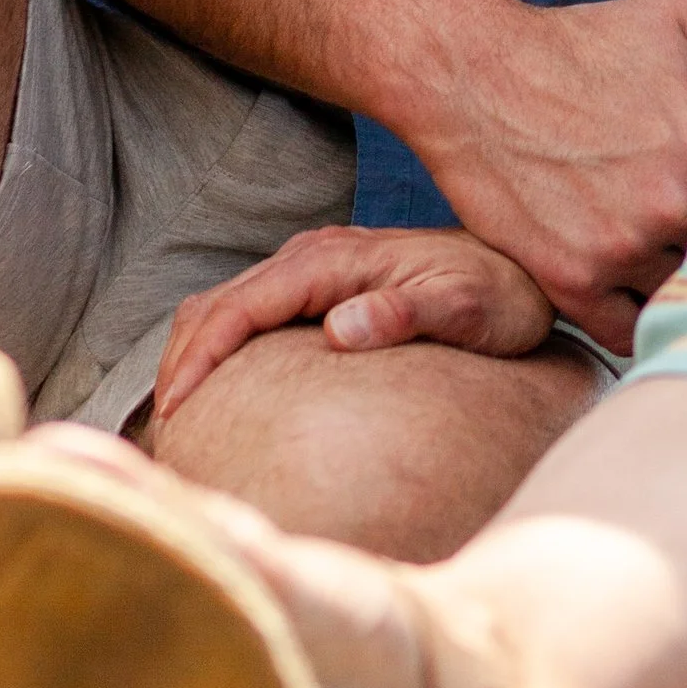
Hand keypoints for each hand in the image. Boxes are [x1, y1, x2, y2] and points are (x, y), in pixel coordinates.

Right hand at [153, 224, 555, 420]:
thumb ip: (406, 312)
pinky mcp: (323, 286)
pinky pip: (252, 312)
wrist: (526, 275)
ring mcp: (317, 268)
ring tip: (176, 419)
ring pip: (229, 305)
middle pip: (221, 302)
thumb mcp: (466, 308)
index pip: (244, 304)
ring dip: (195, 353)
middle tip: (161, 432)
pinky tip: (217, 393)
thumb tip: (340, 327)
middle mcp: (318, 255)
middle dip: (181, 360)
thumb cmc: (501, 297)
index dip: (202, 356)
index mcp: (338, 260)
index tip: (176, 409)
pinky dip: (219, 347)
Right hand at [390, 0, 686, 353]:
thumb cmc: (581, 42)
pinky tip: (628, 290)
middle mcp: (676, 206)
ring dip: (672, 277)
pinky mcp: (571, 281)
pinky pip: (626, 331)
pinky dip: (634, 318)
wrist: (475, 72)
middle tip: (681, 217)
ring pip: (679, 290)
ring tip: (653, 250)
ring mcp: (622, 250)